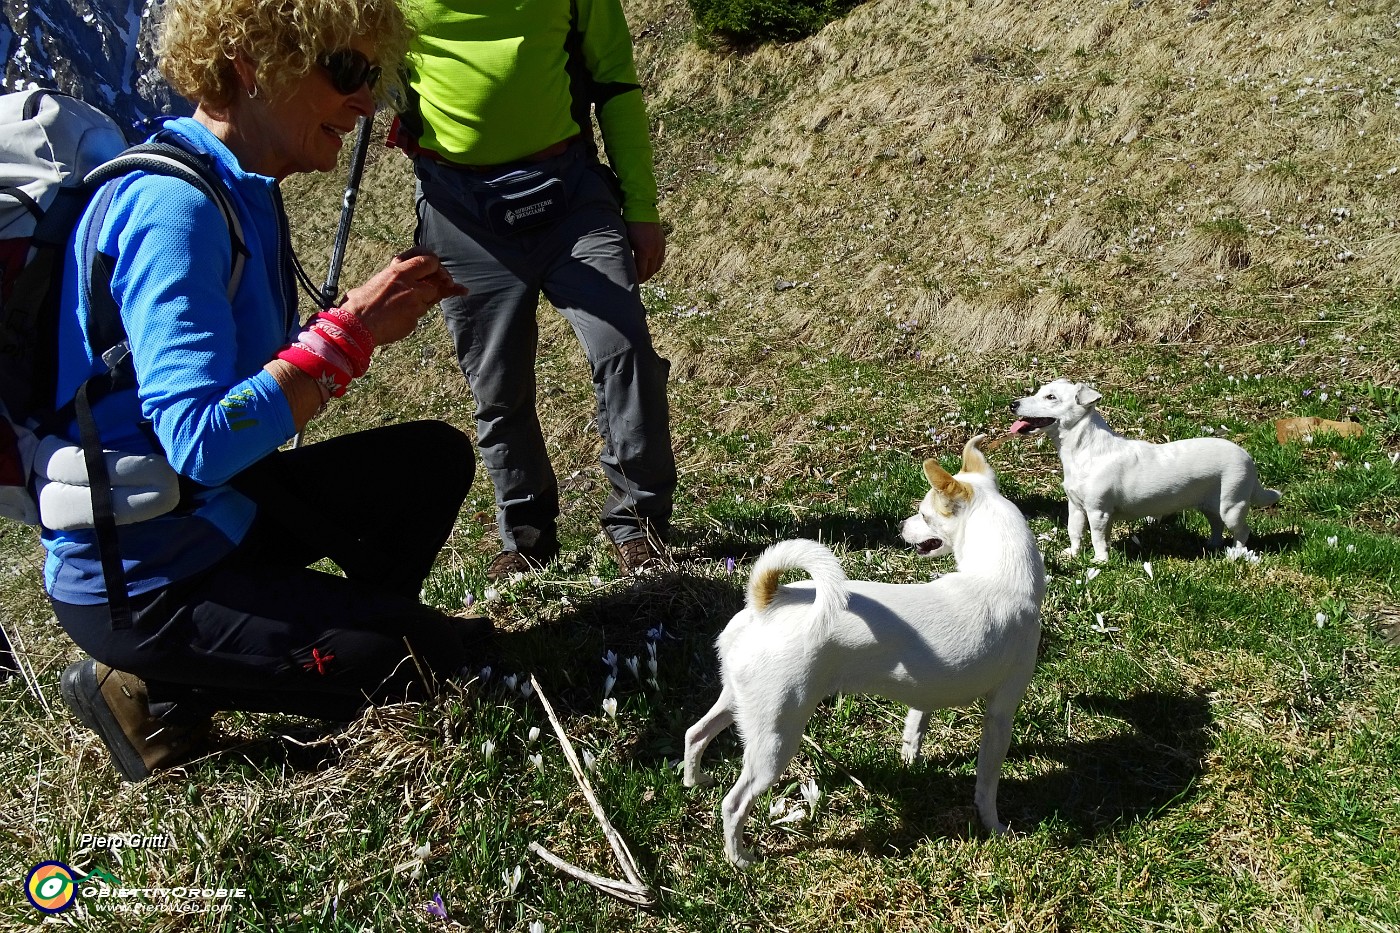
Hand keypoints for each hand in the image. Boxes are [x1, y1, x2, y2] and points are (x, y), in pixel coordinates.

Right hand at [338, 247, 467, 345]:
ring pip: (430, 300)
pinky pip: (419, 316)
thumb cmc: (359, 304)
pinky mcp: (413, 320)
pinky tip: (397, 320)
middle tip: (443, 288)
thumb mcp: (376, 281)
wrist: (354, 325)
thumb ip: (392, 278)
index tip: (439, 272)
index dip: (437, 266)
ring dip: (423, 302)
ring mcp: (413, 304)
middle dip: (439, 285)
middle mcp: (409, 286)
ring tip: (404, 306)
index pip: (428, 260)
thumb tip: (394, 276)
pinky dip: (412, 317)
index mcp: (397, 272)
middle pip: (436, 282)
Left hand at [626, 221, 665, 283]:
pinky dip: (655, 265)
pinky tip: (650, 267)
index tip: (631, 283)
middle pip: (650, 271)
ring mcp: (660, 246)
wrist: (642, 209)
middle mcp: (654, 250)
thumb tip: (625, 266)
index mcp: (644, 251)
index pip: (641, 272)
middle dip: (643, 278)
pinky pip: (661, 259)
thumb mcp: (626, 240)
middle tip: (636, 283)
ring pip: (657, 267)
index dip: (636, 279)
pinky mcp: (662, 242)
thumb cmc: (630, 224)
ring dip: (650, 273)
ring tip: (643, 276)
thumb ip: (627, 254)